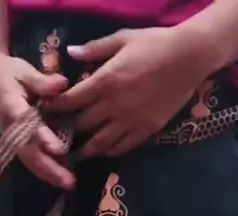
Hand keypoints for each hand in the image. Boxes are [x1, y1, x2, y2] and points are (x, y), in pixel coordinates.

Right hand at [0, 53, 74, 188]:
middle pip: (28, 153)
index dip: (42, 138)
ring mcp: (12, 139)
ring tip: (68, 184)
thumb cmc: (10, 73)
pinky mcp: (16, 144)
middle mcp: (11, 128)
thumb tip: (63, 84)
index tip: (58, 149)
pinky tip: (61, 179)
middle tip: (70, 181)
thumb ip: (43, 81)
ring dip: (48, 175)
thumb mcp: (25, 71)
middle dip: (49, 169)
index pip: (27, 126)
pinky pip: (30, 161)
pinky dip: (44, 172)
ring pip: (29, 161)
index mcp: (12, 107)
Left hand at [53, 27, 204, 157]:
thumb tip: (70, 53)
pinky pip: (123, 147)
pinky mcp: (146, 130)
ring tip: (76, 154)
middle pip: (83, 124)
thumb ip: (95, 49)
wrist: (189, 58)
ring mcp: (131, 120)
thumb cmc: (155, 43)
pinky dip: (110, 151)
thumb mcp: (123, 39)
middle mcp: (115, 105)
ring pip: (101, 142)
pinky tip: (103, 152)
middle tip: (58, 135)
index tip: (47, 110)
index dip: (57, 107)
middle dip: (69, 129)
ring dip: (86, 149)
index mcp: (106, 80)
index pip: (72, 99)